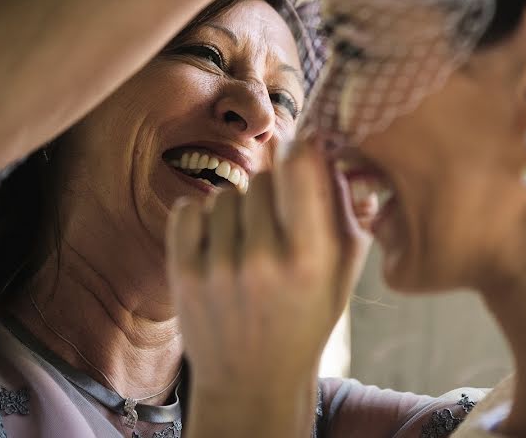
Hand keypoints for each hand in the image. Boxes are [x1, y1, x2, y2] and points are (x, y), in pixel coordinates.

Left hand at [166, 140, 370, 436]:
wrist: (253, 379)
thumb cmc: (307, 316)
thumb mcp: (342, 270)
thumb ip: (343, 207)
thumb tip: (325, 145)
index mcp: (310, 257)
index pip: (300, 167)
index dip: (301, 150)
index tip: (301, 152)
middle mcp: (263, 259)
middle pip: (262, 179)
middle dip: (272, 193)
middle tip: (276, 225)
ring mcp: (218, 267)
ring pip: (226, 193)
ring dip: (238, 209)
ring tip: (248, 245)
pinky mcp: (182, 273)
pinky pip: (189, 208)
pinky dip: (202, 218)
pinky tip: (218, 245)